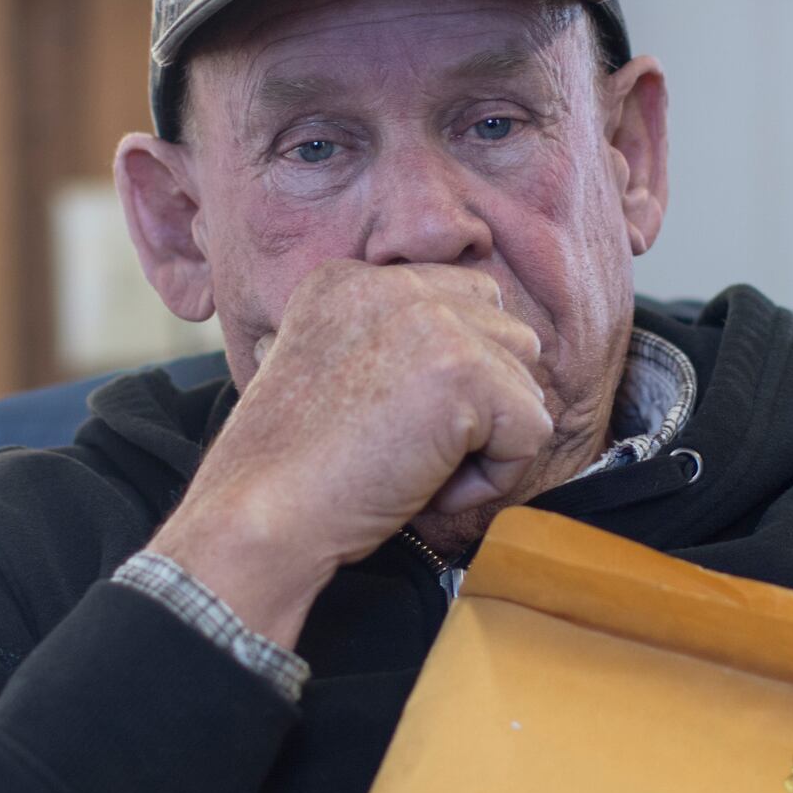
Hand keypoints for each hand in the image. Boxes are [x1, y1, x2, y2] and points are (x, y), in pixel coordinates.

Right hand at [146, 261, 554, 645]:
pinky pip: (532, 431)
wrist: (260, 513)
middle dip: (479, 405)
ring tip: (411, 468)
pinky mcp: (466, 373)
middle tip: (405, 451)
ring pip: (524, 385)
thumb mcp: (325, 375)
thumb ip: (386, 349)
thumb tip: (471, 365)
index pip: (460, 302)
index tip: (385, 426)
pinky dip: (493, 479)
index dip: (448, 380)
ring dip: (484, 443)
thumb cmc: (288, 474)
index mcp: (349, 279)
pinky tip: (426, 485)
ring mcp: (432, 322)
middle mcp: (393, 284)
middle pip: (505, 336)